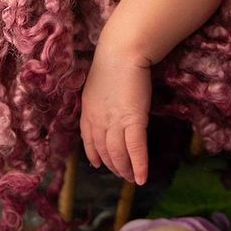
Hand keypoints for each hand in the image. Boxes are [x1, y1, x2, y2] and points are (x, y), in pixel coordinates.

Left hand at [80, 42, 151, 184]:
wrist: (122, 51)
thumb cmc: (114, 59)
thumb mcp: (99, 82)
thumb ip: (101, 98)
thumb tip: (109, 104)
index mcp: (88, 110)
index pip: (89, 139)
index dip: (94, 154)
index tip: (98, 164)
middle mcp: (98, 120)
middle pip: (104, 150)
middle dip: (113, 165)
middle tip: (122, 174)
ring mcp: (114, 122)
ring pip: (118, 153)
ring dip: (125, 169)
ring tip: (132, 178)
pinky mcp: (133, 120)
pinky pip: (135, 149)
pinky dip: (139, 166)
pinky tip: (143, 178)